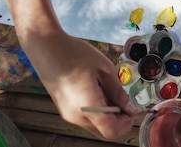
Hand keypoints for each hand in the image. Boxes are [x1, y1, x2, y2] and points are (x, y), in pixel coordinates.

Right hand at [21, 31, 137, 139]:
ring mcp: (68, 114)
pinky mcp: (64, 109)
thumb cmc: (75, 55)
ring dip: (108, 116)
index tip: (133, 109)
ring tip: (111, 92)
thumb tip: (131, 108)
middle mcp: (75, 116)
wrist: (47, 48)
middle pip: (103, 132)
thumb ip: (118, 92)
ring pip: (95, 126)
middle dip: (119, 120)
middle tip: (126, 101)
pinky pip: (86, 118)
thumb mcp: (104, 69)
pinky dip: (98, 111)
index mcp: (87, 107)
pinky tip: (100, 92)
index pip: (111, 131)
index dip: (127, 123)